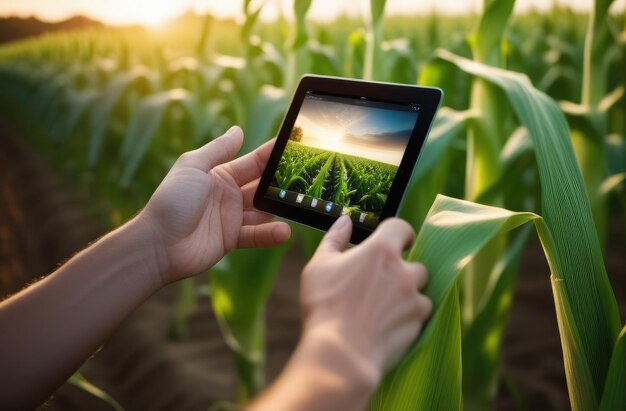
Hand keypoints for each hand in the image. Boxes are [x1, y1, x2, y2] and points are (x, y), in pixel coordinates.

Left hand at [138, 126, 290, 284]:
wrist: (157, 244)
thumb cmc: (172, 200)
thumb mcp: (193, 166)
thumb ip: (218, 149)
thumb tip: (238, 129)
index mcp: (220, 174)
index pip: (253, 162)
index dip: (273, 155)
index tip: (295, 147)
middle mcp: (228, 195)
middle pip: (262, 186)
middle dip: (281, 182)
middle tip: (304, 179)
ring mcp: (231, 218)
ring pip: (263, 211)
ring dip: (279, 209)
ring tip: (298, 205)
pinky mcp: (232, 239)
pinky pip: (256, 235)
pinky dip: (270, 233)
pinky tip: (283, 231)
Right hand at [301, 215, 431, 382]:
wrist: (340, 352)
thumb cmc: (325, 305)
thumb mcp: (319, 266)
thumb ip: (334, 239)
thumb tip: (344, 221)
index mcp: (380, 251)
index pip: (402, 228)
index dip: (400, 234)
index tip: (397, 242)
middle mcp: (403, 271)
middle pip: (416, 264)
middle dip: (404, 272)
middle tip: (382, 285)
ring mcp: (413, 299)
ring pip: (421, 292)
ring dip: (409, 296)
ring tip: (384, 309)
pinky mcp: (418, 324)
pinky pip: (420, 316)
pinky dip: (409, 318)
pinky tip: (388, 326)